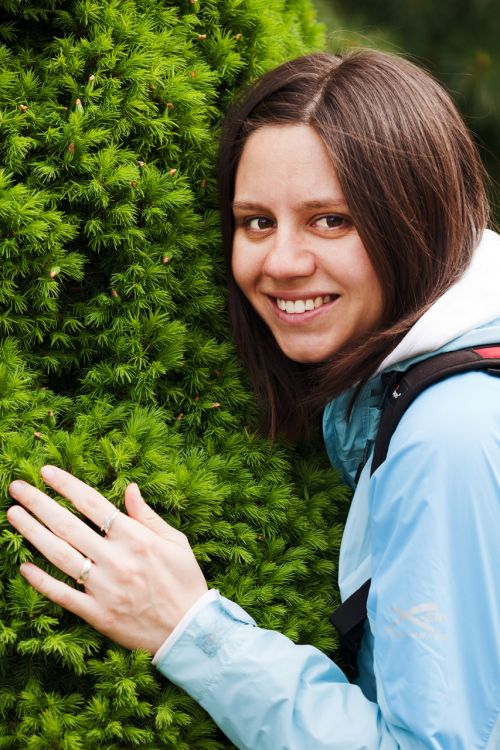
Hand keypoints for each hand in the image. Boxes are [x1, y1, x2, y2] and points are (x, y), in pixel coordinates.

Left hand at [6, 466, 207, 653]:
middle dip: (39, 504)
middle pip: (68, 525)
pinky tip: (22, 566)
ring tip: (13, 514)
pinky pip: (62, 595)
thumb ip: (148, 516)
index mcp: (135, 537)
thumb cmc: (185, 581)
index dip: (67, 486)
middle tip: (17, 488)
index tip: (46, 473)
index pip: (93, 504)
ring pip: (59, 555)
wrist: (189, 630)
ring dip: (33, 533)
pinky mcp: (97, 613)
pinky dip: (41, 581)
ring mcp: (104, 587)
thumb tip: (130, 488)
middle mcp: (116, 559)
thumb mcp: (175, 541)